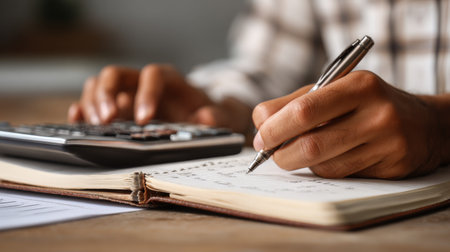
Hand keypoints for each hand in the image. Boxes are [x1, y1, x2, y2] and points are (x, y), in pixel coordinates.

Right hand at [68, 64, 251, 132]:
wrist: (202, 117)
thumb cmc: (209, 115)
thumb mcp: (221, 117)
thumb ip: (218, 118)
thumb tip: (206, 117)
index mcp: (170, 80)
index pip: (153, 74)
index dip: (146, 93)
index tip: (145, 119)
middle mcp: (144, 82)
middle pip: (116, 74)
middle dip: (107, 95)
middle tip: (106, 121)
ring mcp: (127, 93)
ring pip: (99, 85)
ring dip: (92, 103)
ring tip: (95, 125)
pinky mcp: (117, 108)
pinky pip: (94, 102)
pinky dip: (84, 109)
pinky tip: (79, 120)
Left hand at [252, 71, 442, 178]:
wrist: (424, 123)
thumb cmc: (366, 103)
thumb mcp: (335, 90)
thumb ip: (294, 102)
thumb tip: (260, 123)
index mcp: (359, 86)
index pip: (304, 111)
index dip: (274, 128)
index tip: (260, 137)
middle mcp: (377, 114)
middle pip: (311, 145)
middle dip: (280, 153)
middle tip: (270, 153)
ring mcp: (387, 144)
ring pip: (324, 166)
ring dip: (302, 163)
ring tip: (301, 151)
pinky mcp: (392, 168)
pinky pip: (341, 176)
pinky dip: (324, 170)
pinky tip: (330, 157)